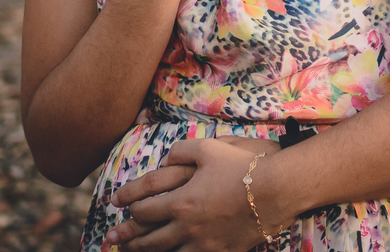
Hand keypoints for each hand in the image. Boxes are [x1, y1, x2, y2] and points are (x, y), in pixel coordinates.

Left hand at [106, 138, 276, 251]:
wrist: (277, 191)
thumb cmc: (241, 166)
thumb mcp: (207, 147)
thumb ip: (181, 150)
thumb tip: (166, 158)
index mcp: (181, 201)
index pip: (143, 208)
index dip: (127, 205)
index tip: (116, 203)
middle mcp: (188, 227)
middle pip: (149, 237)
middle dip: (127, 237)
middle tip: (111, 238)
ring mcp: (205, 244)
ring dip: (144, 251)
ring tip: (131, 251)